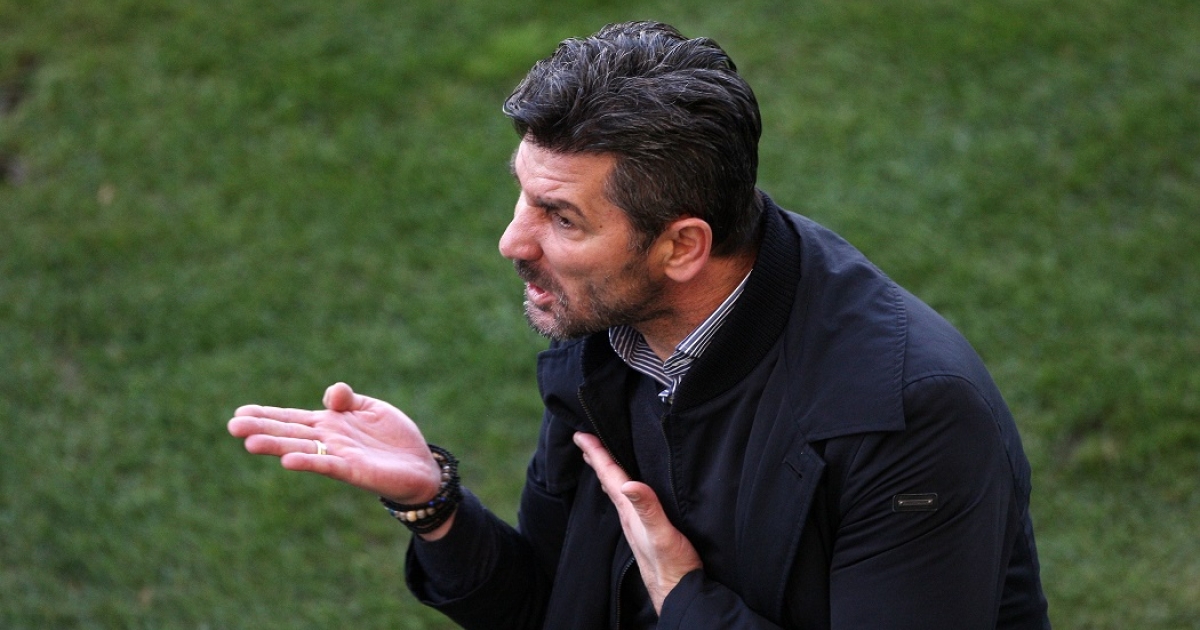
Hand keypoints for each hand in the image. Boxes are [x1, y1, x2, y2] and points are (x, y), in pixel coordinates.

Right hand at [228, 382, 443, 510]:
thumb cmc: (393, 439)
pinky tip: (288, 461)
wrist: (420, 467)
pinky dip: (308, 462)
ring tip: (249, 442)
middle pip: (289, 432)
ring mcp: (338, 456)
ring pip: (301, 449)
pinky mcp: (353, 470)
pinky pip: (327, 465)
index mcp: (330, 423)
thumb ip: (348, 400)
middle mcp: (328, 440)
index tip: (239, 411)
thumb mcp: (371, 408)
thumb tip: (332, 391)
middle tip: (231, 425)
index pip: (292, 418)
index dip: (267, 414)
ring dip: (276, 446)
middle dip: (262, 428)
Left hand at [574, 432, 702, 613]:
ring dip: (607, 473)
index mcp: (630, 512)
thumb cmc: (673, 566)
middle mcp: (629, 516)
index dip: (597, 453)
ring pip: (616, 492)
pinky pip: (628, 502)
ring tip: (599, 460)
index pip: (610, 476)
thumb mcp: (662, 534)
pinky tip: (625, 490)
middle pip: (608, 482)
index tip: (580, 435)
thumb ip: (648, 509)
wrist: (679, 593)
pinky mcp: (646, 532)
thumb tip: (629, 485)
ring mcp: (636, 525)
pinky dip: (621, 488)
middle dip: (596, 459)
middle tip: (583, 441)